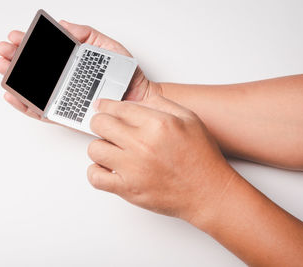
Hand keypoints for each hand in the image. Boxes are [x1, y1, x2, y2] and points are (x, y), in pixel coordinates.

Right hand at [0, 20, 161, 120]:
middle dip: (15, 58)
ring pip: (33, 90)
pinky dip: (26, 105)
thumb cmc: (125, 74)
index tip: (16, 36)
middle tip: (4, 51)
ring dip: (15, 80)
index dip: (28, 43)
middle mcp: (65, 79)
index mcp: (72, 62)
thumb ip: (85, 34)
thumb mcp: (106, 45)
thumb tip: (63, 25)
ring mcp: (64, 96)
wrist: (137, 97)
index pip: (45, 52)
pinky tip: (14, 95)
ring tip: (4, 69)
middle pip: (34, 69)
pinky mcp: (66, 114)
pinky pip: (42, 111)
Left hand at [87, 95, 238, 226]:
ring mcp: (133, 168)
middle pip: (100, 124)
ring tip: (111, 149)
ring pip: (94, 149)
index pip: (118, 107)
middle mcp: (142, 144)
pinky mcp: (128, 189)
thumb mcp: (189, 119)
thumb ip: (162, 104)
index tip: (101, 106)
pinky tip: (107, 168)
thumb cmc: (201, 158)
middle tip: (105, 126)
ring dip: (100, 147)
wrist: (208, 192)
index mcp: (157, 124)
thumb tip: (135, 101)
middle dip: (100, 122)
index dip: (106, 105)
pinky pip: (95, 177)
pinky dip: (96, 172)